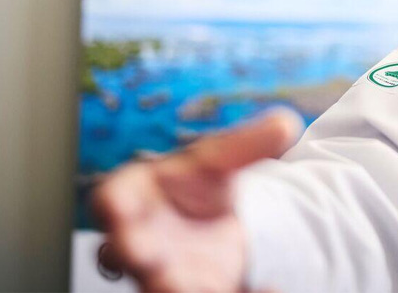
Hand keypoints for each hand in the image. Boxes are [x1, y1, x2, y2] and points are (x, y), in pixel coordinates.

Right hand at [91, 109, 303, 292]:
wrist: (210, 219)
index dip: (112, 203)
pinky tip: (270, 287)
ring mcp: (160, 272)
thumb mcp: (220, 160)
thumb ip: (249, 144)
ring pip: (159, 288)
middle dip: (136, 257)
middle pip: (126, 254)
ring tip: (209, 289)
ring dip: (177, 290)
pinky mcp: (192, 290)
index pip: (110, 198)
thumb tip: (288, 122)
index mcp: (133, 196)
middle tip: (149, 258)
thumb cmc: (197, 181)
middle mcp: (138, 240)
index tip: (116, 204)